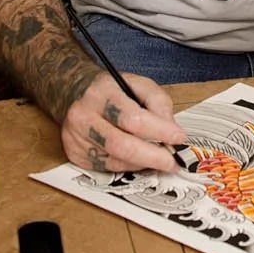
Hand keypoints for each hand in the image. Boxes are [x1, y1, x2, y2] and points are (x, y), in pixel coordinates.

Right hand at [61, 70, 186, 173]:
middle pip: (122, 145)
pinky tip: (138, 158)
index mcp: (101, 93)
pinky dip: (128, 165)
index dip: (159, 131)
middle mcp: (84, 115)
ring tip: (160, 159)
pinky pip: (108, 167)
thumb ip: (158, 103)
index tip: (179, 138)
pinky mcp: (76, 154)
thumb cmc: (110, 90)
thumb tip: (171, 129)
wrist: (74, 92)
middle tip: (173, 162)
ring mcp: (77, 137)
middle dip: (153, 157)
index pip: (133, 118)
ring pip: (116, 160)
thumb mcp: (137, 84)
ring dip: (143, 163)